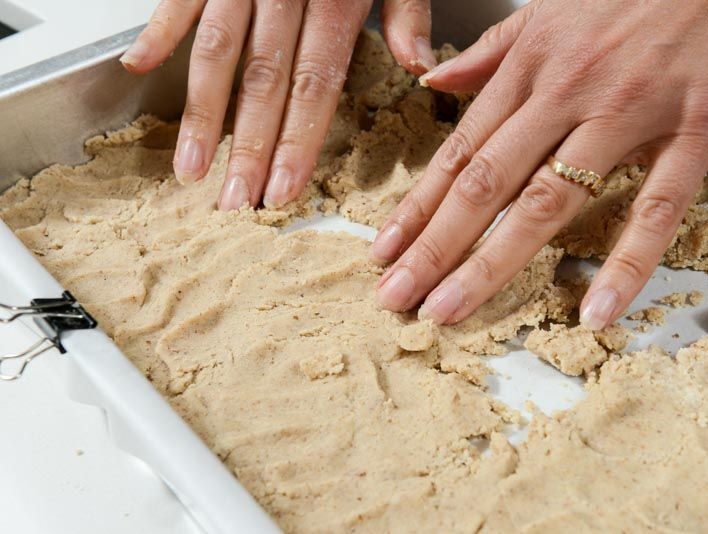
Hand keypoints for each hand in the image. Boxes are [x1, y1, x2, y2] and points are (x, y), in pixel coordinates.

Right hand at [121, 0, 436, 209]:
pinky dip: (159, 28)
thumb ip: (408, 10)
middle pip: (263, 80)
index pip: (315, 83)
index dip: (298, 141)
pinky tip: (139, 67)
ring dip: (200, 113)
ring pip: (216, 49)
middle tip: (235, 203)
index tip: (284, 191)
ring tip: (189, 168)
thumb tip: (419, 68)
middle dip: (248, 147)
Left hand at [372, 0, 707, 327]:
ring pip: (548, 200)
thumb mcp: (552, 9)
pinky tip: (596, 312)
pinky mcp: (694, 130)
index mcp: (533, 67)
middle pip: (486, 184)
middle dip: (433, 247)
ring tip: (449, 310)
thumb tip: (436, 82)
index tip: (384, 249)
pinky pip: (656, 207)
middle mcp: (567, 93)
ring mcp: (628, 113)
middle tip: (395, 297)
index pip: (460, 151)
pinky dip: (625, 264)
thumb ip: (493, 51)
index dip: (417, 206)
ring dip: (491, 263)